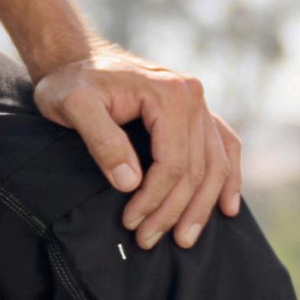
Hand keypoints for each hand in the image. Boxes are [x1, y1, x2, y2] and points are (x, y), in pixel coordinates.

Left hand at [31, 42, 241, 250]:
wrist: (76, 58)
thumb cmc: (71, 83)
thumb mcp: (74, 106)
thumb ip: (102, 140)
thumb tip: (131, 182)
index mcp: (171, 93)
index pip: (173, 163)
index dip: (154, 200)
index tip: (131, 223)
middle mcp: (193, 96)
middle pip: (196, 170)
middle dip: (174, 212)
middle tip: (148, 241)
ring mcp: (200, 105)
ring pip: (215, 166)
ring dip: (201, 208)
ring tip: (183, 239)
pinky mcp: (197, 114)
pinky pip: (224, 148)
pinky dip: (228, 179)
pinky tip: (227, 207)